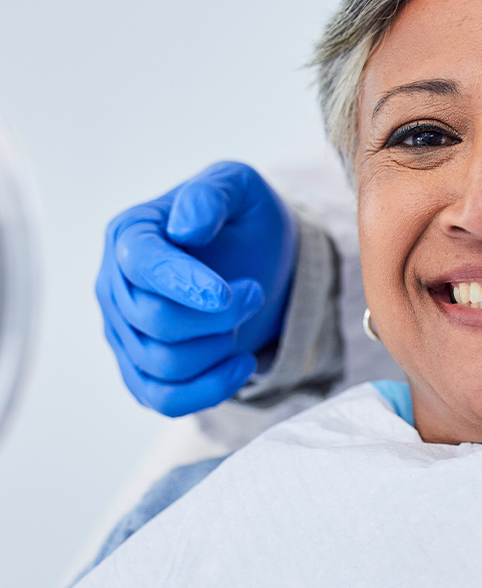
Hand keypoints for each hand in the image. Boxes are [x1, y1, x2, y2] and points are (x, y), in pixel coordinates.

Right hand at [96, 162, 297, 415]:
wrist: (261, 263)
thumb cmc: (245, 221)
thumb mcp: (239, 187)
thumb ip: (211, 194)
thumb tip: (185, 228)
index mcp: (130, 234)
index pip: (140, 264)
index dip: (183, 282)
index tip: (227, 293)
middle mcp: (114, 285)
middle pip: (154, 320)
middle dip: (218, 315)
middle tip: (254, 292)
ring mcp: (124, 333)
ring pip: (162, 364)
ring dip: (219, 347)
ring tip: (245, 319)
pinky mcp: (142, 370)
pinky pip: (164, 400)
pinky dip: (209, 390)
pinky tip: (244, 363)